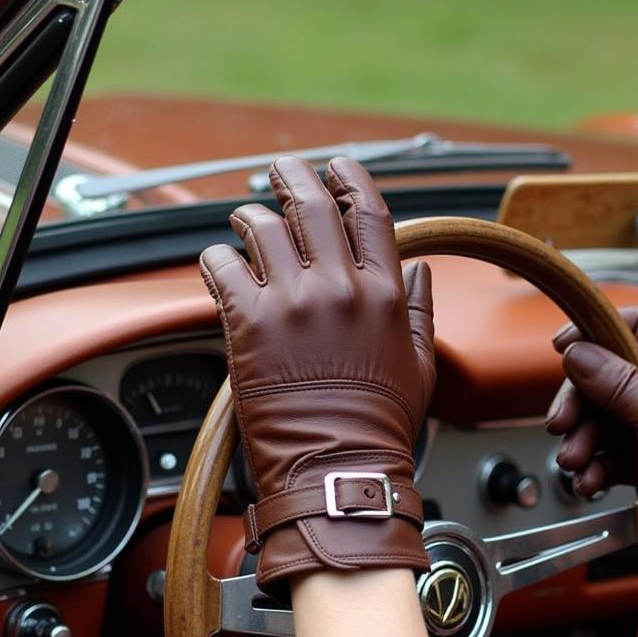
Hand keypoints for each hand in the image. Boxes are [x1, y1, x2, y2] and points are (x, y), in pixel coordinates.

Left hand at [199, 156, 434, 588]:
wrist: (338, 468)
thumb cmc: (380, 427)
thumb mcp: (420, 365)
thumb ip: (421, 312)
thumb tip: (421, 272)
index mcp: (386, 294)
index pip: (369, 213)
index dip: (350, 179)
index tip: (337, 167)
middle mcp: (340, 288)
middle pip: (313, 205)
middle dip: (293, 178)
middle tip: (280, 172)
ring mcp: (294, 302)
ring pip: (263, 227)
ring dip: (250, 218)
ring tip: (245, 222)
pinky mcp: (250, 323)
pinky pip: (222, 266)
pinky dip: (217, 259)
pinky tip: (220, 264)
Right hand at [546, 306, 637, 633]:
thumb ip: (619, 386)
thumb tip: (580, 354)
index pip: (634, 326)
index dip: (593, 333)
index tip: (562, 349)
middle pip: (607, 374)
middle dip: (580, 403)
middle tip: (563, 423)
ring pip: (603, 414)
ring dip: (583, 439)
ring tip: (576, 462)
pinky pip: (610, 447)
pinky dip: (596, 464)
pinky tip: (591, 480)